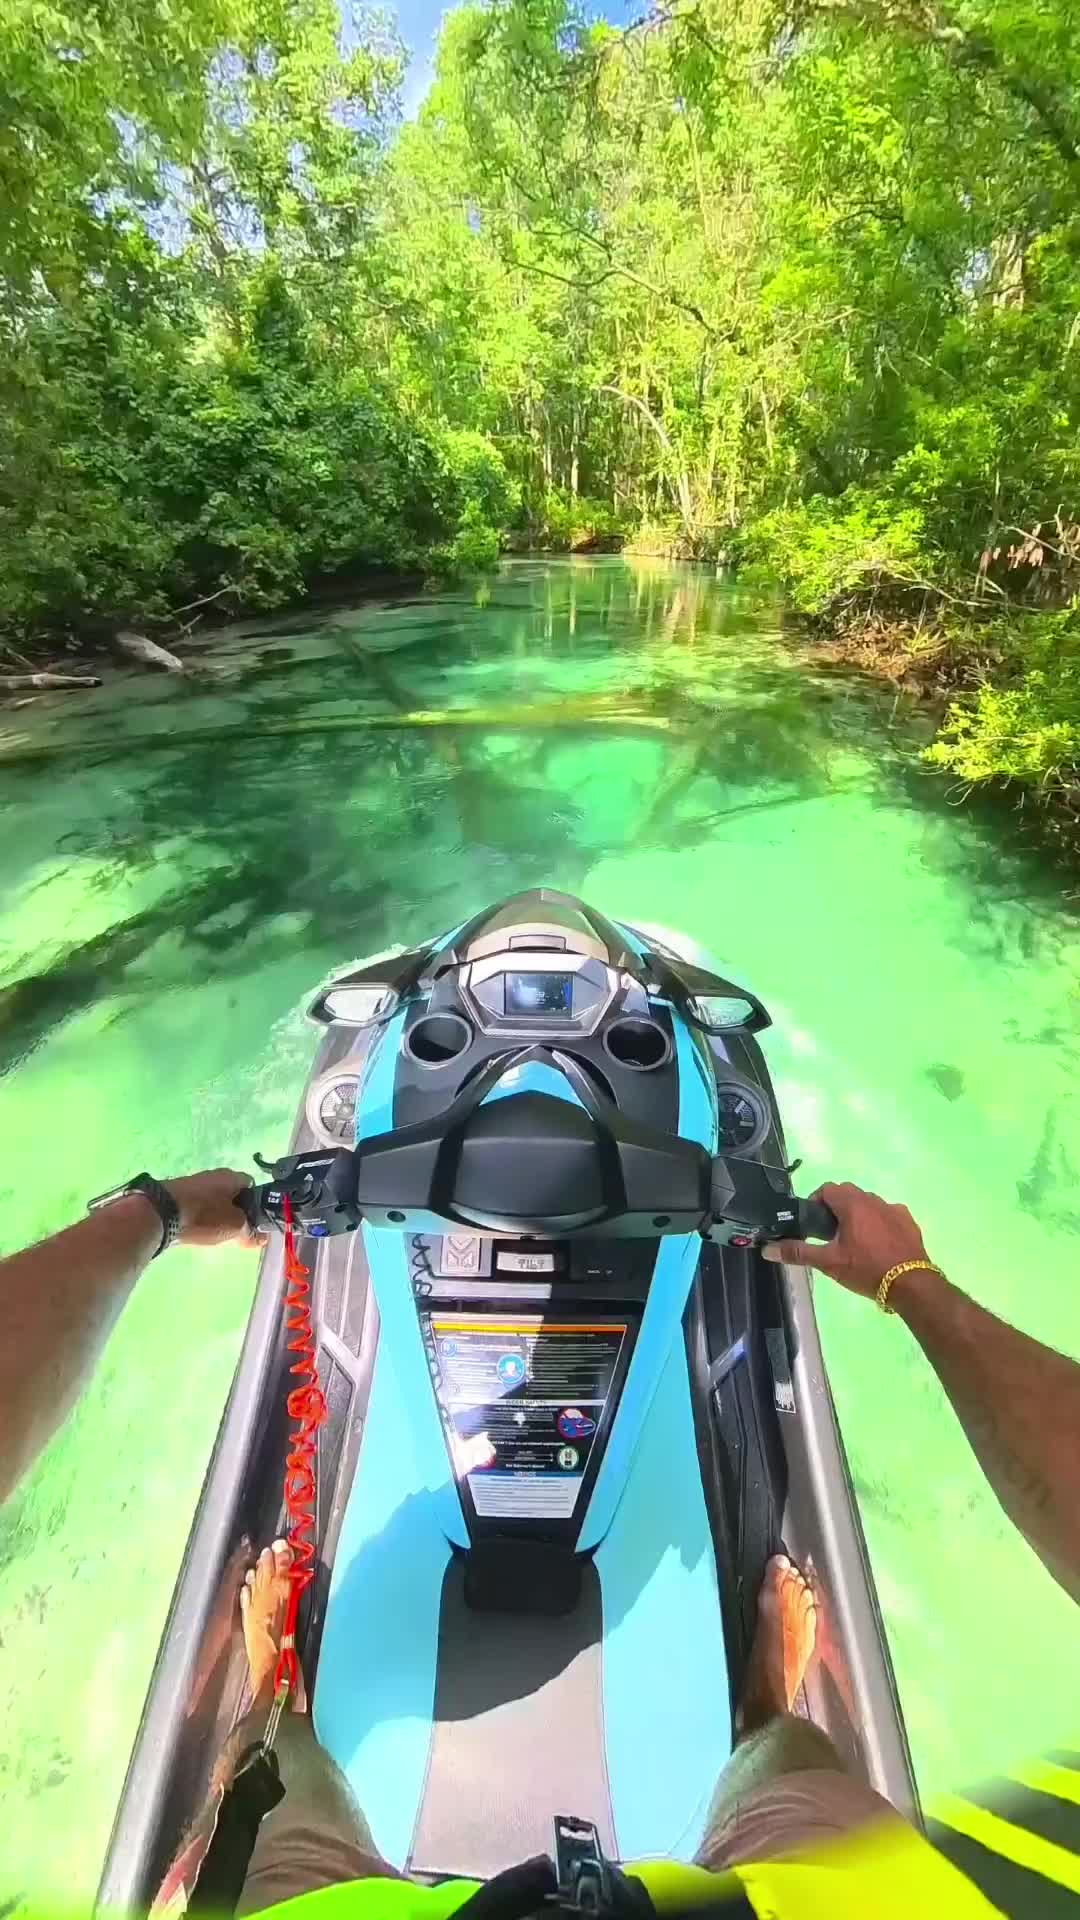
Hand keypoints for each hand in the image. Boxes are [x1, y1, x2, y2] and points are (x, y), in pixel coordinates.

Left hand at [164, 1168, 263, 1247]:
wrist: (160, 1213)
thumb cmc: (205, 1215)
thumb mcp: (235, 1226)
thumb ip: (250, 1231)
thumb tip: (261, 1237)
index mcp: (232, 1176)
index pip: (253, 1186)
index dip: (257, 1205)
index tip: (255, 1223)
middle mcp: (214, 1175)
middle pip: (233, 1195)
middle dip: (236, 1214)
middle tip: (237, 1233)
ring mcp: (194, 1185)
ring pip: (214, 1202)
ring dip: (218, 1217)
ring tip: (217, 1236)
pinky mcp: (178, 1196)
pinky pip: (198, 1208)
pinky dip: (201, 1219)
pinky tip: (198, 1232)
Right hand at [761, 1180, 931, 1299]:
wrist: (911, 1284)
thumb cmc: (866, 1269)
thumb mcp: (829, 1263)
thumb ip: (798, 1253)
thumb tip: (767, 1249)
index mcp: (853, 1205)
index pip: (827, 1188)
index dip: (816, 1202)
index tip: (814, 1223)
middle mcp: (874, 1200)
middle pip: (848, 1194)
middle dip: (836, 1209)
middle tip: (830, 1235)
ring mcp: (894, 1209)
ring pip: (869, 1204)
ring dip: (858, 1215)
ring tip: (854, 1242)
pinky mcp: (908, 1222)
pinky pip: (888, 1215)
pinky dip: (879, 1223)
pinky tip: (878, 1245)